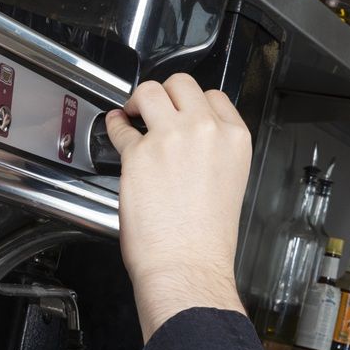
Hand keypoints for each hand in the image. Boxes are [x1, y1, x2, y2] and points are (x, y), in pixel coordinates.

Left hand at [105, 74, 251, 339]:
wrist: (188, 265)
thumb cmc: (206, 239)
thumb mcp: (229, 181)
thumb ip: (215, 151)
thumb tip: (190, 139)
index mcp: (234, 139)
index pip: (214, 96)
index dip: (193, 102)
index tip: (182, 109)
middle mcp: (205, 130)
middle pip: (181, 84)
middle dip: (166, 93)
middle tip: (154, 108)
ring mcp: (170, 138)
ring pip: (149, 91)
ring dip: (138, 100)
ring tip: (133, 112)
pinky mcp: (138, 152)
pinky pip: (121, 126)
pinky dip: (115, 124)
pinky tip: (116, 127)